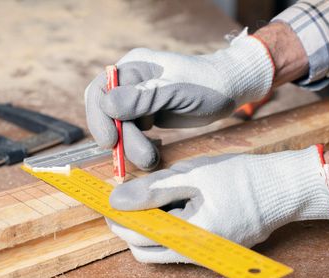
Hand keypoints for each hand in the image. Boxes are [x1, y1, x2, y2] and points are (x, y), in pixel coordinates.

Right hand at [84, 29, 273, 170]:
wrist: (229, 90)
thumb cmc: (207, 84)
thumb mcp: (176, 90)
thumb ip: (142, 97)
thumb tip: (107, 105)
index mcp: (133, 67)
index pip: (100, 91)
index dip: (99, 118)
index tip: (111, 141)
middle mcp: (131, 82)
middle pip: (108, 113)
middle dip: (122, 139)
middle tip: (142, 158)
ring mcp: (138, 99)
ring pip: (121, 127)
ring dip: (132, 146)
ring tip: (151, 159)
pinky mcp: (148, 114)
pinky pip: (133, 132)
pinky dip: (139, 144)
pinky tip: (154, 150)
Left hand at [107, 146, 328, 263]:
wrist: (283, 187)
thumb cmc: (241, 178)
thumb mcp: (192, 176)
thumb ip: (151, 190)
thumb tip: (116, 201)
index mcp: (190, 237)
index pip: (138, 238)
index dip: (118, 219)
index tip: (107, 200)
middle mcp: (197, 255)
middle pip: (146, 249)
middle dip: (129, 226)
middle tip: (126, 199)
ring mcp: (207, 255)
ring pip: (162, 248)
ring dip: (148, 227)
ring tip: (149, 197)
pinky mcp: (214, 250)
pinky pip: (180, 244)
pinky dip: (167, 227)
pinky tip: (170, 203)